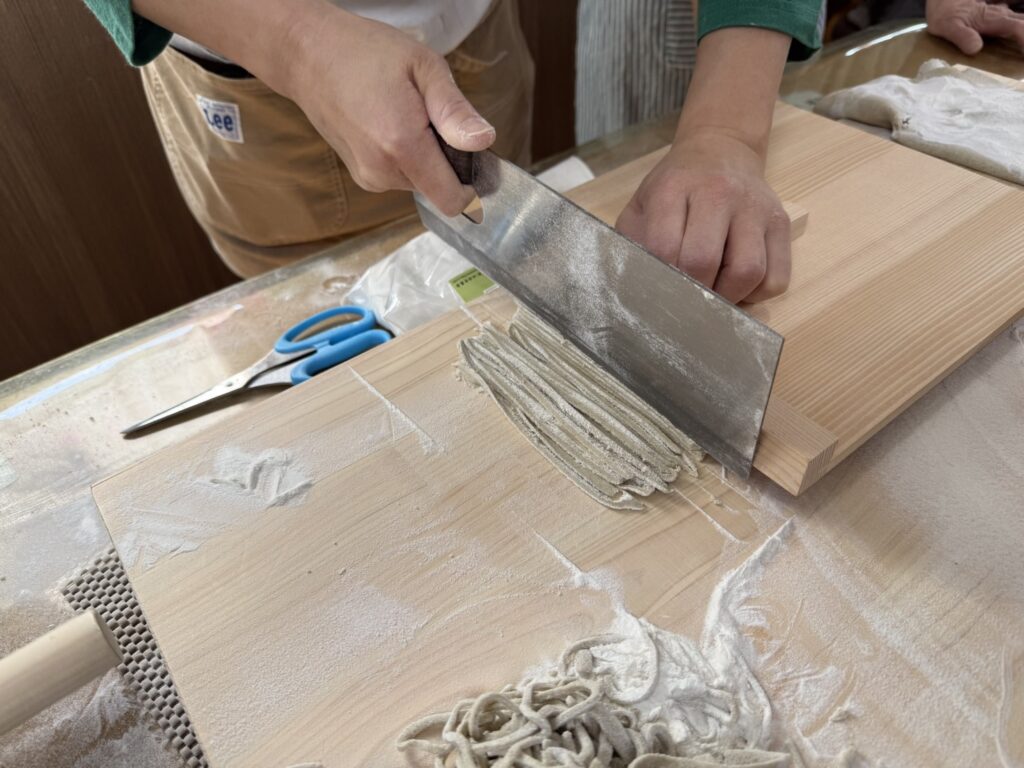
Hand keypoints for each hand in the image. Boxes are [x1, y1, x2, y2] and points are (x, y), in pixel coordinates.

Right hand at [281, 5, 494, 214]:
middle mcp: (383, 171)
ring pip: (420, 182)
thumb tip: (483, 142)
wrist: (309, 56)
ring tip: (404, 114)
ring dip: (425, 157)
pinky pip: (400, 176)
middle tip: (429, 116)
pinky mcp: (361, 176)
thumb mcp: (423, 67)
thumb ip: (454, 110)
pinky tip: (388, 124)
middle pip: (439, 189)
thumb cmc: (366, 53)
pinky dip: (405, 157)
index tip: (472, 154)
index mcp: (402, 145)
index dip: (471, 183)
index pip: (452, 200)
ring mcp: (369, 177)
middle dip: (446, 161)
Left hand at [616, 130, 790, 303]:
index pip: (664, 247)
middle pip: (705, 261)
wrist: (721, 149)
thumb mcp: (643, 203)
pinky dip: (756, 294)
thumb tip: (637, 287)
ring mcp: (755, 208)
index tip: (658, 294)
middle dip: (692, 292)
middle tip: (686, 300)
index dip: (660, 280)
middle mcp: (719, 193)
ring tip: (713, 294)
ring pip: (748, 272)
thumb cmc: (676, 187)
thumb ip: (634, 240)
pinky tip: (737, 284)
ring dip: (727, 296)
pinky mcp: (782, 224)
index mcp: (674, 188)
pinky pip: (775, 278)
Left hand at [926, 0, 1023, 54]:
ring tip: (1022, 51)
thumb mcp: (948, 26)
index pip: (1017, 27)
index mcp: (993, 18)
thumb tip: (976, 48)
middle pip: (1023, 23)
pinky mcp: (998, 18)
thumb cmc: (945, 14)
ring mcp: (1001, 15)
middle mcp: (1001, 15)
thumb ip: (962, 36)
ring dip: (1023, 34)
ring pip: (1021, 21)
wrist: (942, 2)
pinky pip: (1015, 23)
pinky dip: (1020, 32)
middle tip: (1023, 58)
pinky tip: (1017, 44)